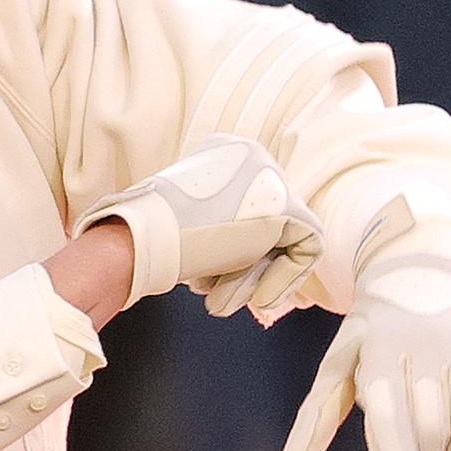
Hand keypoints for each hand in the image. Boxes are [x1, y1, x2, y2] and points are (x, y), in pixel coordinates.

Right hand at [71, 135, 319, 314]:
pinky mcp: (287, 207)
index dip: (243, 251)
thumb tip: (242, 255)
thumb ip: (218, 223)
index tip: (224, 280)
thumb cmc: (152, 235)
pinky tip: (258, 298)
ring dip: (252, 277)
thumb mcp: (189, 217)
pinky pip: (307, 248)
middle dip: (247, 267)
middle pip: (270, 222)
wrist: (143, 238)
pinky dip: (285, 279)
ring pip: (285, 238)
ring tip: (221, 298)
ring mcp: (271, 179)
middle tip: (222, 296)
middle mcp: (253, 156)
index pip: (252, 205)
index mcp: (226, 153)